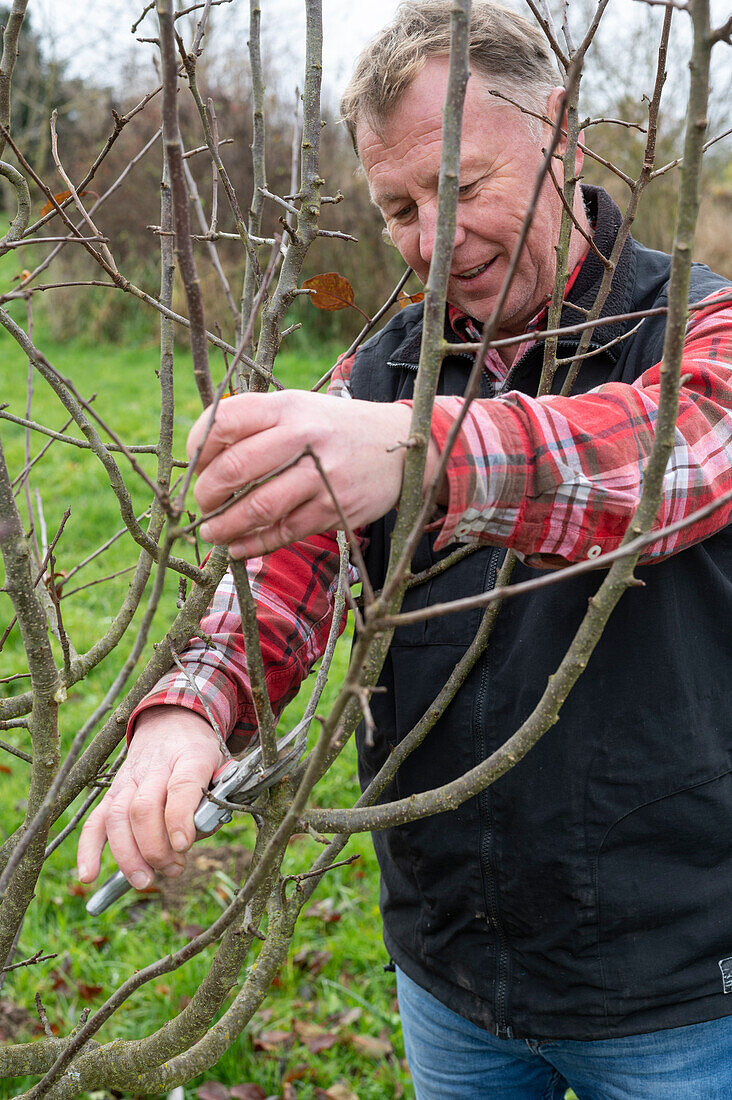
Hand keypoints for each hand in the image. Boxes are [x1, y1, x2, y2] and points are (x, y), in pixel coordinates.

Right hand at [77, 707, 225, 888]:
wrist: (171, 722)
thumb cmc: (199, 752)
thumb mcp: (221, 764)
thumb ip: (218, 796)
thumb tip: (204, 827)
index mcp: (190, 756)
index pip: (181, 785)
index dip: (179, 817)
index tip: (183, 845)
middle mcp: (155, 767)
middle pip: (144, 808)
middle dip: (156, 848)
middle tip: (173, 869)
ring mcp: (129, 779)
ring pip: (118, 817)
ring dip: (129, 855)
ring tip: (145, 880)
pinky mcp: (112, 792)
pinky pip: (95, 821)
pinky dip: (88, 849)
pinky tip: (89, 875)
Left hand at [188, 390, 441, 557]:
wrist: (398, 444)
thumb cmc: (332, 429)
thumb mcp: (297, 409)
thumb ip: (254, 425)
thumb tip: (200, 460)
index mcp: (287, 406)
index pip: (225, 421)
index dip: (198, 447)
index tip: (194, 466)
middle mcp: (304, 437)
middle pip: (235, 467)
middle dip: (206, 493)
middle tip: (201, 505)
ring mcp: (322, 475)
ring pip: (258, 507)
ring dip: (224, 526)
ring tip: (211, 532)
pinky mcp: (335, 509)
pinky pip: (284, 532)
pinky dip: (253, 543)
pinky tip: (238, 546)